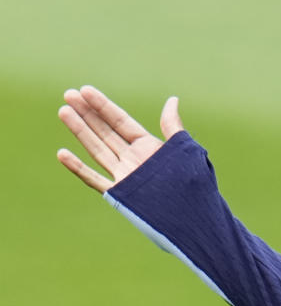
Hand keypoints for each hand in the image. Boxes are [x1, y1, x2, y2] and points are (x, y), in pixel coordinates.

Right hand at [56, 86, 184, 192]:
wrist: (192, 215)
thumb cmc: (193, 183)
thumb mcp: (184, 149)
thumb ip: (172, 126)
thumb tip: (172, 99)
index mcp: (149, 147)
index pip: (121, 121)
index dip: (103, 106)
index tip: (85, 90)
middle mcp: (134, 159)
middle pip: (105, 132)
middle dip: (87, 113)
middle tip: (68, 94)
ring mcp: (124, 176)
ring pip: (96, 149)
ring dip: (80, 131)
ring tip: (63, 111)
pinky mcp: (119, 194)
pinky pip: (94, 180)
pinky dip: (78, 168)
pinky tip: (62, 153)